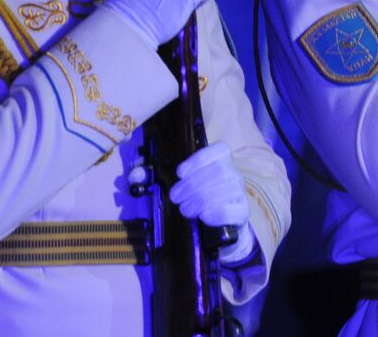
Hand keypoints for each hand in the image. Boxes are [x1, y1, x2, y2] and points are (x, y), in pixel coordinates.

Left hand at [170, 142, 254, 264]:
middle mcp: (234, 175)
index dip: (199, 159)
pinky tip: (204, 216)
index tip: (180, 173)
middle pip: (218, 171)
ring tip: (186, 210)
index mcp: (221, 163)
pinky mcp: (242, 213)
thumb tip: (136, 175)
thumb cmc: (199, 201)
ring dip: (200, 200)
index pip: (219, 150)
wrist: (221, 227)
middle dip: (192, 184)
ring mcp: (240, 194)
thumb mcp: (183, 188)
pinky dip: (216, 213)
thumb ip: (158, 178)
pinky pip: (231, 209)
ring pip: (224, 189)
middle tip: (176, 198)